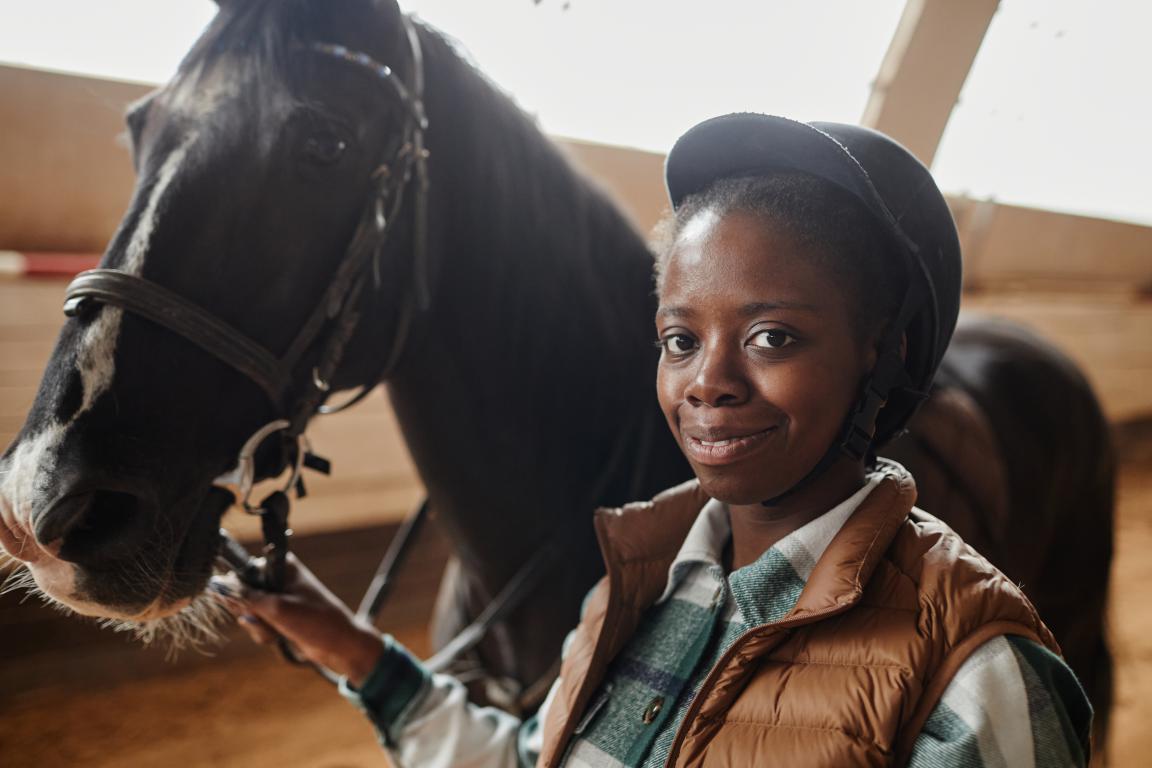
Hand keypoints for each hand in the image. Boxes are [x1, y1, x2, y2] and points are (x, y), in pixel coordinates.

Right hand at [213, 554, 383, 686]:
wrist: (340, 646)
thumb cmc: (316, 621)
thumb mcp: (277, 608)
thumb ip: (245, 597)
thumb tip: (217, 587)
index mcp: (282, 566)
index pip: (244, 571)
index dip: (239, 590)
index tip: (244, 605)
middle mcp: (279, 579)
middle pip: (243, 595)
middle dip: (250, 614)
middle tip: (265, 620)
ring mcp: (279, 599)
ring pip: (250, 614)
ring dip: (259, 628)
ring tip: (278, 631)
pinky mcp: (280, 617)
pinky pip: (259, 626)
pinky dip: (266, 634)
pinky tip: (280, 638)